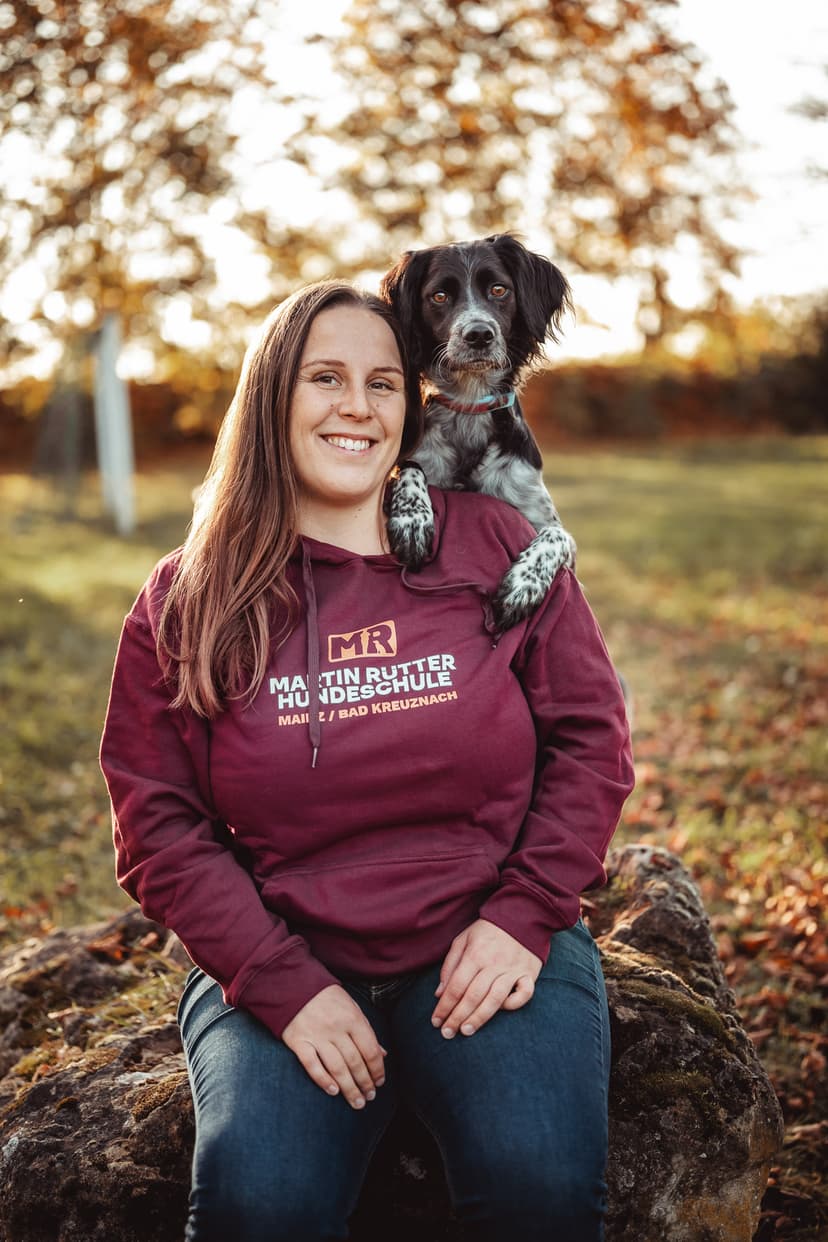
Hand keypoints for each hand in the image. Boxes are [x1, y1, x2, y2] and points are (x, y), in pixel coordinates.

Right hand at [282, 984, 386, 1108]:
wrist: (294, 985)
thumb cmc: (327, 998)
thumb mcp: (351, 1007)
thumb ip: (366, 1030)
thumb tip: (382, 1054)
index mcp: (352, 1018)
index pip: (370, 1050)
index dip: (377, 1069)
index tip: (380, 1082)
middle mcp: (336, 1028)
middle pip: (355, 1062)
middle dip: (365, 1083)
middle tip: (370, 1097)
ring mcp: (316, 1036)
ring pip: (337, 1068)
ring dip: (349, 1088)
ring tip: (357, 1102)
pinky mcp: (298, 1041)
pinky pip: (312, 1065)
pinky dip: (323, 1080)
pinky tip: (333, 1091)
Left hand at [431, 919, 541, 1038]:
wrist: (522, 914)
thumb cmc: (488, 930)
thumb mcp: (463, 939)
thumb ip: (450, 965)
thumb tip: (439, 993)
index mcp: (475, 954)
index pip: (456, 986)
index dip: (444, 1006)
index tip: (435, 1022)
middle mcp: (493, 963)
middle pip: (472, 996)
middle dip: (457, 1017)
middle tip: (447, 1033)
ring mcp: (513, 969)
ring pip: (495, 999)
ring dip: (479, 1017)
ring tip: (466, 1031)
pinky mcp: (529, 973)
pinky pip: (524, 994)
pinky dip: (514, 1004)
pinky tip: (502, 1010)